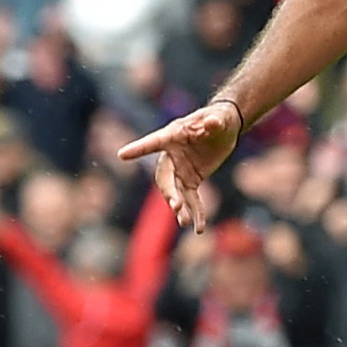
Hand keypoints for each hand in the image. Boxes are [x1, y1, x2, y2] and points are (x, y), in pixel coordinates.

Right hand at [116, 100, 244, 231]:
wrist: (224, 128)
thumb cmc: (218, 118)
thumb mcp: (219, 118)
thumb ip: (214, 121)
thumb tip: (212, 123)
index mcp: (173, 136)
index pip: (154, 142)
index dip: (139, 148)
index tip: (122, 154)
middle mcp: (172, 155)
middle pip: (165, 177)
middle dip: (169, 192)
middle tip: (176, 205)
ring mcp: (180, 170)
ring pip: (176, 192)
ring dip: (180, 208)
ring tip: (186, 223)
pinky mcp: (191, 180)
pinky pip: (191, 199)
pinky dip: (196, 213)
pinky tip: (199, 228)